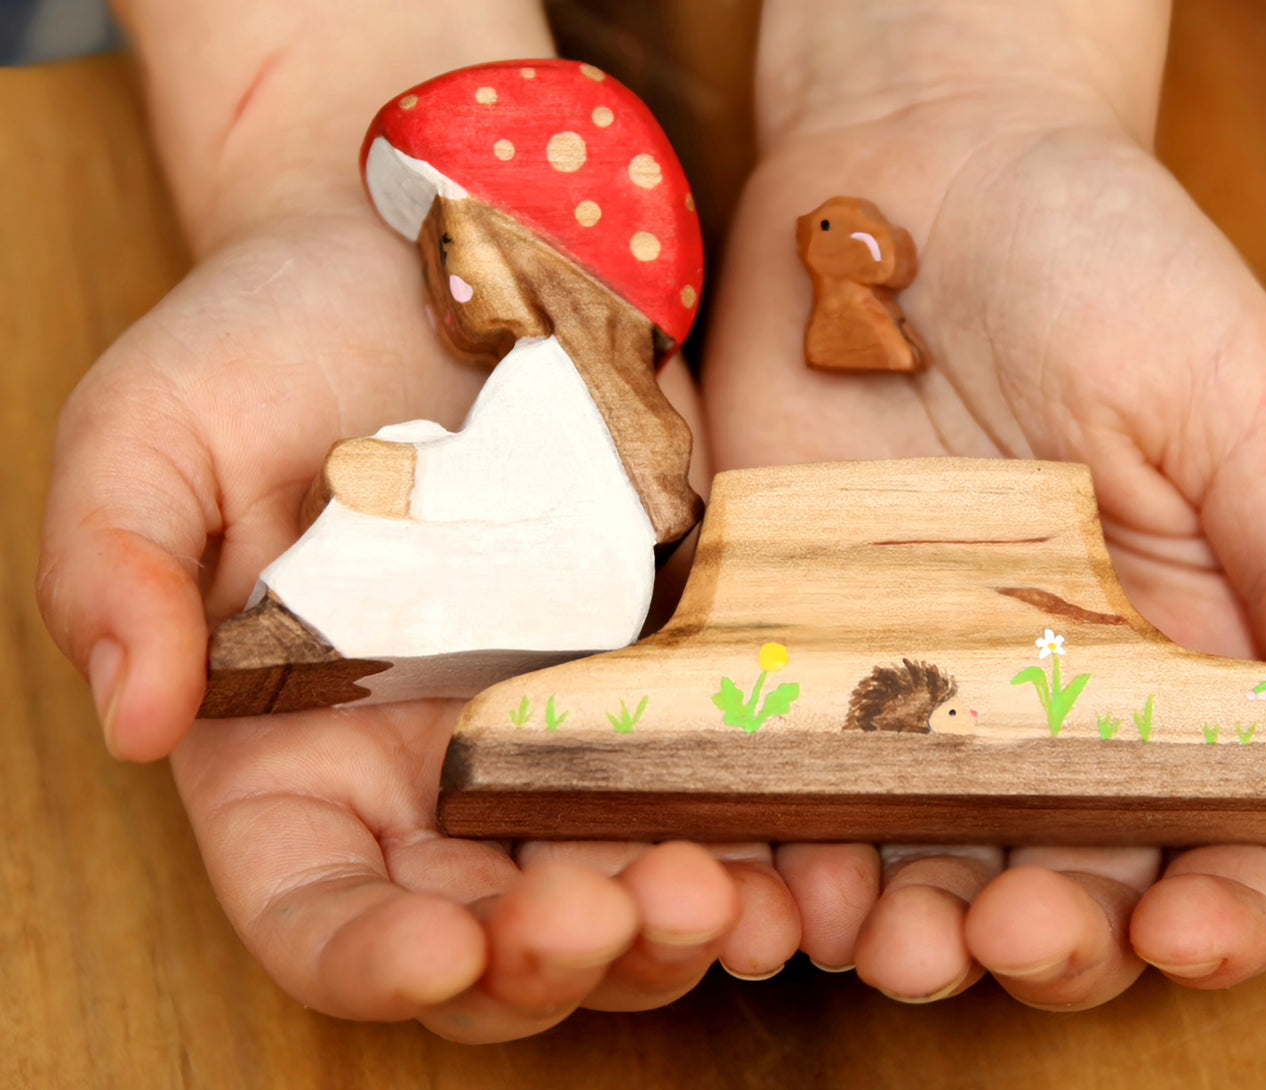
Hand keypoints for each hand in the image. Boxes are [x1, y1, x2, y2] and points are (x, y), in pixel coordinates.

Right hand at [37, 212, 799, 1036]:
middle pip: (492, 931)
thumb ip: (113, 570)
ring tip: (732, 899)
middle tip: (611, 913)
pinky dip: (766, 834)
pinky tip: (805, 851)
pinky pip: (721, 778)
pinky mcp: (666, 660)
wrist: (434, 250)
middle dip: (554, 958)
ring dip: (675, 924)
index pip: (321, 909)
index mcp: (296, 752)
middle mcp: (435, 766)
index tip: (438, 951)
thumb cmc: (266, 338)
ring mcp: (562, 722)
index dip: (372, 958)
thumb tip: (131, 721)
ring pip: (619, 881)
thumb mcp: (150, 432)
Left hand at [702, 71, 1265, 1005]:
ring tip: (892, 946)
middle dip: (1048, 933)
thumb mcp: (1230, 401)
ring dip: (908, 925)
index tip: (1185, 932)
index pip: (1221, 820)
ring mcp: (903, 668)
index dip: (1218, 903)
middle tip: (1010, 936)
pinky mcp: (783, 630)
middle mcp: (1041, 685)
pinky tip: (779, 876)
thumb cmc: (1100, 260)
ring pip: (914, 849)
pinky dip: (779, 841)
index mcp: (1175, 646)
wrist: (910, 172)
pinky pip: (779, 768)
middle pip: (1060, 864)